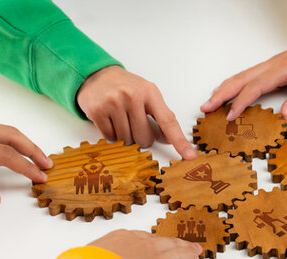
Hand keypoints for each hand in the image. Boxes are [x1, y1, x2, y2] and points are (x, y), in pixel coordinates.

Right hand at [76, 65, 195, 159]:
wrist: (96, 75)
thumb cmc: (125, 86)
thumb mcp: (147, 93)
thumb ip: (160, 114)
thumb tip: (169, 138)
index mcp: (150, 92)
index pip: (168, 121)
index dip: (179, 141)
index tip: (190, 155)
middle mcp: (132, 96)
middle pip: (145, 138)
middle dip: (140, 137)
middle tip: (132, 122)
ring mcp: (114, 103)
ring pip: (127, 140)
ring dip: (124, 135)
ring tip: (119, 118)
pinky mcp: (97, 111)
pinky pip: (110, 137)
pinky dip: (111, 134)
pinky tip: (109, 119)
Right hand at [201, 21, 286, 119]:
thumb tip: (284, 116)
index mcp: (283, 70)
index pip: (255, 87)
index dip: (240, 102)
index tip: (229, 116)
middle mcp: (272, 65)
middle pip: (241, 79)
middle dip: (221, 94)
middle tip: (205, 108)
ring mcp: (270, 64)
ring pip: (242, 76)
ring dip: (224, 89)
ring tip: (209, 102)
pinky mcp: (272, 66)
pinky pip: (248, 75)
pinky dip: (234, 84)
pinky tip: (227, 90)